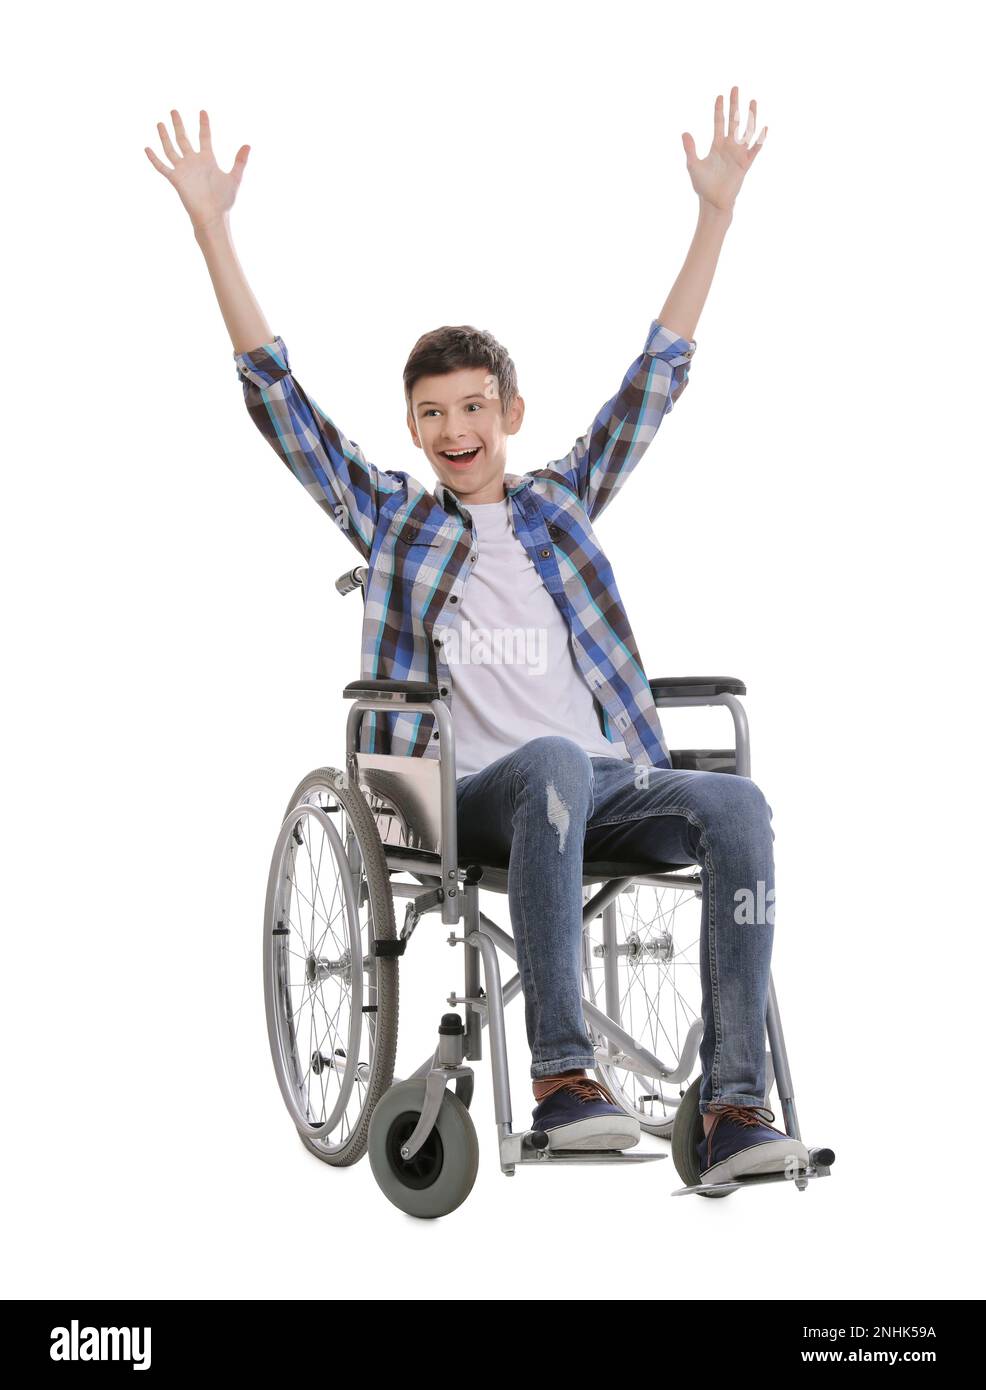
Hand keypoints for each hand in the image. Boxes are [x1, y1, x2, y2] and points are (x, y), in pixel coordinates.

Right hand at [144, 109, 248, 232]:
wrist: (213, 216)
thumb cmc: (224, 201)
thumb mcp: (234, 178)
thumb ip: (240, 161)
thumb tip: (248, 145)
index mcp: (207, 159)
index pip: (204, 137)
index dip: (204, 124)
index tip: (203, 111)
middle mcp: (193, 162)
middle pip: (183, 138)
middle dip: (179, 125)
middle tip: (174, 110)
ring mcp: (183, 170)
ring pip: (171, 149)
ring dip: (165, 136)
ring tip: (160, 123)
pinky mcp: (176, 179)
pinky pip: (162, 167)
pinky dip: (154, 158)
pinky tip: (147, 148)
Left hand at [681, 87, 766, 214]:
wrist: (713, 202)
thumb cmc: (702, 185)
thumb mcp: (693, 165)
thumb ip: (690, 149)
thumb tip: (684, 132)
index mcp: (717, 145)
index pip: (718, 123)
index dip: (719, 110)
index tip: (720, 96)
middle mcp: (729, 146)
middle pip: (733, 121)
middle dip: (734, 105)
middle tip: (735, 88)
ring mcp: (738, 153)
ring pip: (746, 131)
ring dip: (750, 116)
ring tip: (753, 101)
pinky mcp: (745, 163)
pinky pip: (755, 149)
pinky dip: (760, 139)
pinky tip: (764, 128)